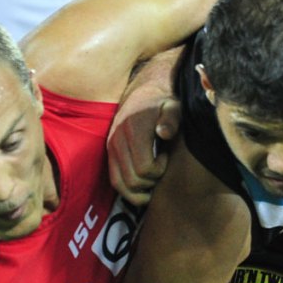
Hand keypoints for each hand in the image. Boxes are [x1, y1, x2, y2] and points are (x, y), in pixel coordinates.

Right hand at [107, 49, 182, 205]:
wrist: (144, 92)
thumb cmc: (164, 103)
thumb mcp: (173, 107)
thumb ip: (171, 119)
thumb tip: (164, 133)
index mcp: (134, 129)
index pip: (144, 168)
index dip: (159, 170)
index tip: (166, 158)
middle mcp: (118, 139)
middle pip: (133, 180)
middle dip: (151, 181)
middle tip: (161, 168)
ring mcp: (111, 146)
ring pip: (120, 185)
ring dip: (139, 190)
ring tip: (153, 177)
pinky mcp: (109, 151)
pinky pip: (114, 180)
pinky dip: (128, 189)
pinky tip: (144, 182)